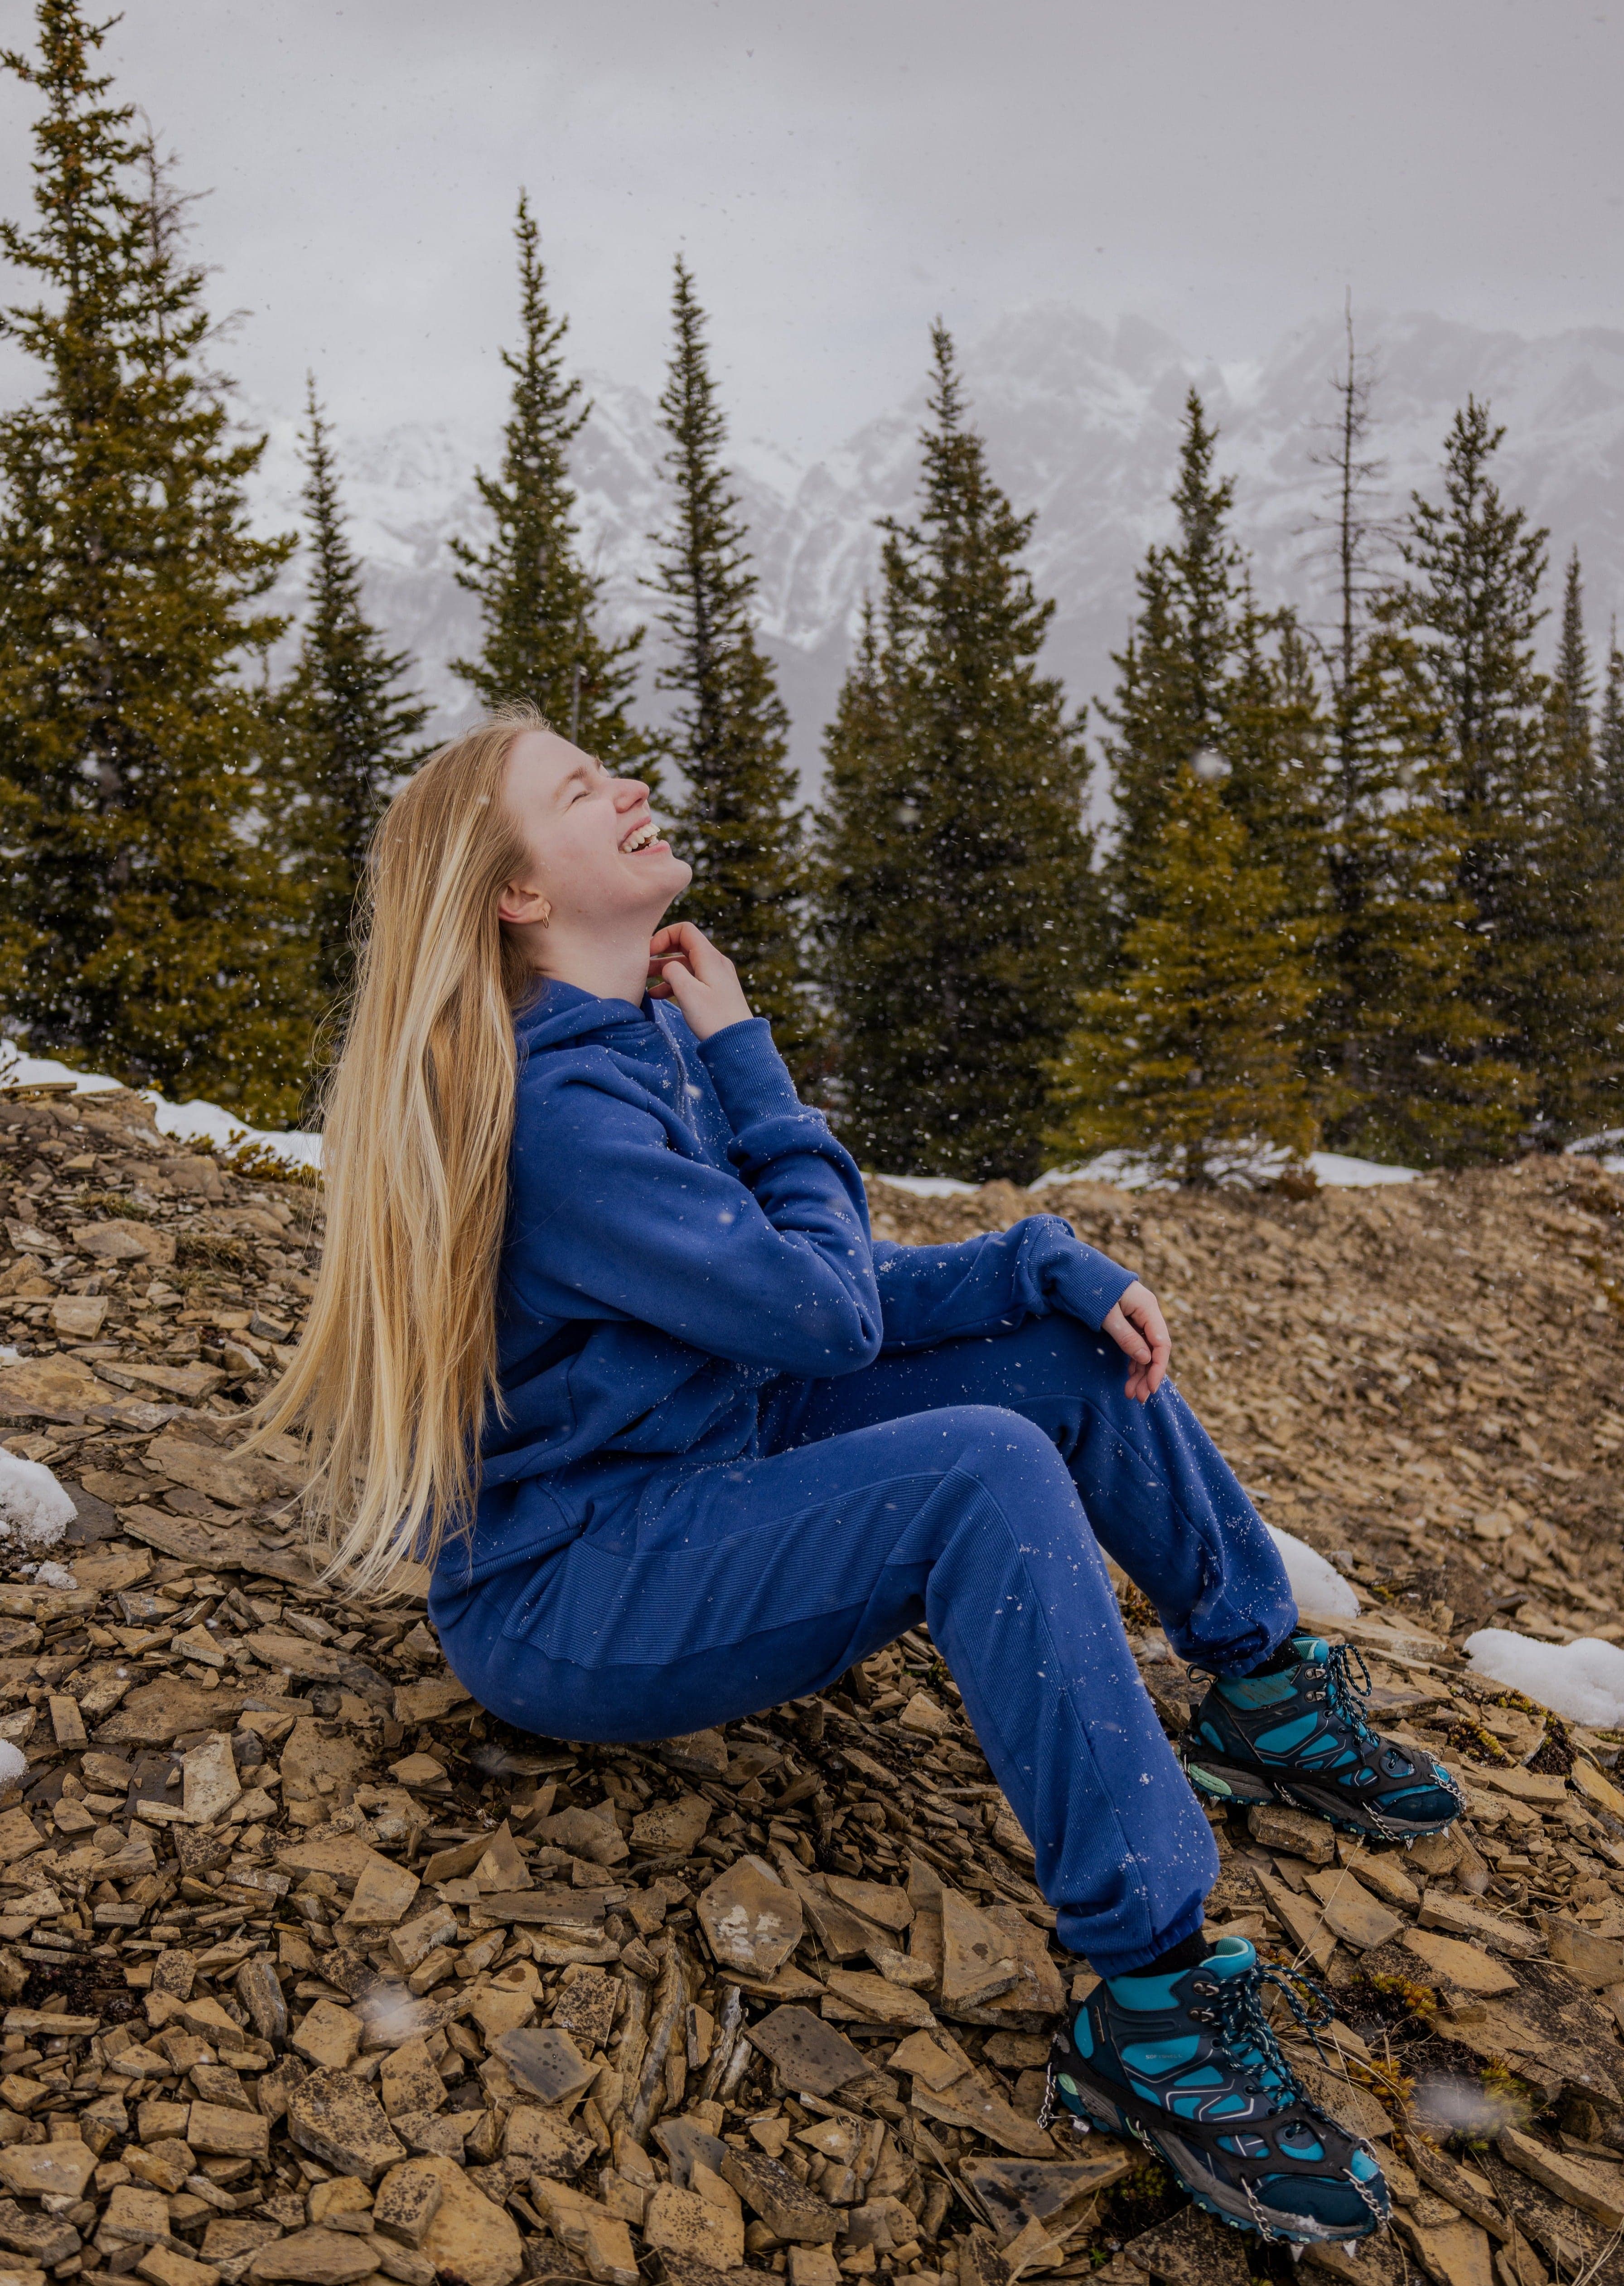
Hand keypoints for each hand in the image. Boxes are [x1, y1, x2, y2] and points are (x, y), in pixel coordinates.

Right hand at [647, 922, 753, 1039]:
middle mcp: (714, 962)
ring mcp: (715, 976)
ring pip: (685, 964)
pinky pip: (691, 979)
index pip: (684, 930)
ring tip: (644, 982)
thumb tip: (667, 967)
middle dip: (660, 953)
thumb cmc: (714, 1018)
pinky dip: (674, 983)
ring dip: (664, 970)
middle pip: (683, 946)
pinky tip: (658, 996)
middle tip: (641, 966)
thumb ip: (673, 972)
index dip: (664, 936)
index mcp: (709, 957)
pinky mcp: (715, 990)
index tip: (649, 952)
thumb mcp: (688, 993)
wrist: (738, 1042)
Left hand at [1100, 1280, 1170, 1402]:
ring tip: (1130, 1394)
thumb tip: (1146, 1358)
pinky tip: (1129, 1376)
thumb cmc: (1088, 1287)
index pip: (1161, 1343)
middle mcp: (1146, 1312)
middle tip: (1137, 1398)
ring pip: (1145, 1349)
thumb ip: (1126, 1336)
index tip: (1150, 1388)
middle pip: (1154, 1349)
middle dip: (1147, 1374)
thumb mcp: (1106, 1315)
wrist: (1071, 1268)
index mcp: (1147, 1307)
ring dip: (1139, 1371)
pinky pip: (1135, 1343)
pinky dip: (1132, 1360)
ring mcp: (1137, 1316)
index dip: (1158, 1367)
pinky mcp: (1127, 1320)